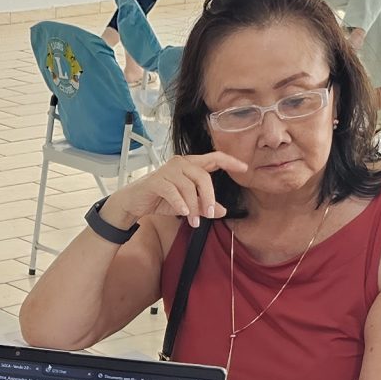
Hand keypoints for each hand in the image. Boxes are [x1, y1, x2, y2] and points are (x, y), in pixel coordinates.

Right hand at [103, 150, 250, 236]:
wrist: (136, 202)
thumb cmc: (162, 198)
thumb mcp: (188, 204)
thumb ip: (205, 205)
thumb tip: (223, 211)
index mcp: (191, 164)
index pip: (214, 158)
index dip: (230, 162)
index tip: (245, 168)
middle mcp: (181, 163)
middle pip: (203, 177)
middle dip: (210, 197)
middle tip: (211, 213)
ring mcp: (168, 171)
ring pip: (189, 187)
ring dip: (194, 207)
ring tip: (194, 221)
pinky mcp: (157, 181)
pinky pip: (174, 192)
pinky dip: (181, 204)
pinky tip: (185, 214)